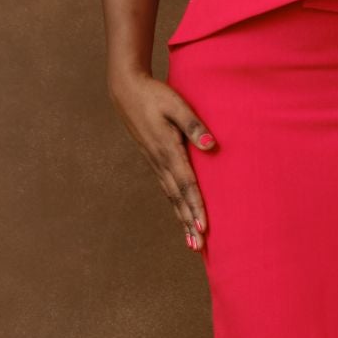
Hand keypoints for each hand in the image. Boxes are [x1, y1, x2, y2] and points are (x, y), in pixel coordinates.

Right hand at [110, 68, 216, 251]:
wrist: (126, 90)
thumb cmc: (154, 95)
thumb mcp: (176, 105)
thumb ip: (193, 125)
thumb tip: (211, 146)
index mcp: (167, 149)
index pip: (186, 184)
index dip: (195, 207)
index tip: (203, 228)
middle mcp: (160, 161)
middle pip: (178, 198)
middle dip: (189, 222)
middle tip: (199, 246)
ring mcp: (154, 162)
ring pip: (171, 196)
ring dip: (181, 218)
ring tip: (191, 241)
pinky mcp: (153, 159)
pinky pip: (166, 188)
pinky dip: (175, 205)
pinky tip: (180, 214)